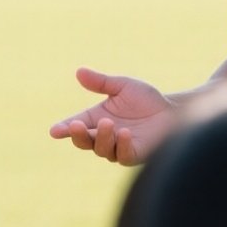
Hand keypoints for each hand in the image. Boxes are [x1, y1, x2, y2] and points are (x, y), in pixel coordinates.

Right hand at [48, 67, 175, 164]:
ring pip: (101, 149)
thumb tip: (79, 71)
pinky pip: (123, 155)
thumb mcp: (122, 86)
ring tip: (108, 122)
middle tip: (75, 126)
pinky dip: (121, 145)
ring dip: (102, 137)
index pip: (75, 127)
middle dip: (78, 135)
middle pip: (83, 141)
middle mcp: (104, 136)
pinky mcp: (134, 155)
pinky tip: (124, 133)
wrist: (172, 110)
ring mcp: (118, 148)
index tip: (54, 131)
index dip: (63, 129)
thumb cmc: (146, 99)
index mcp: (95, 120)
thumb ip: (101, 82)